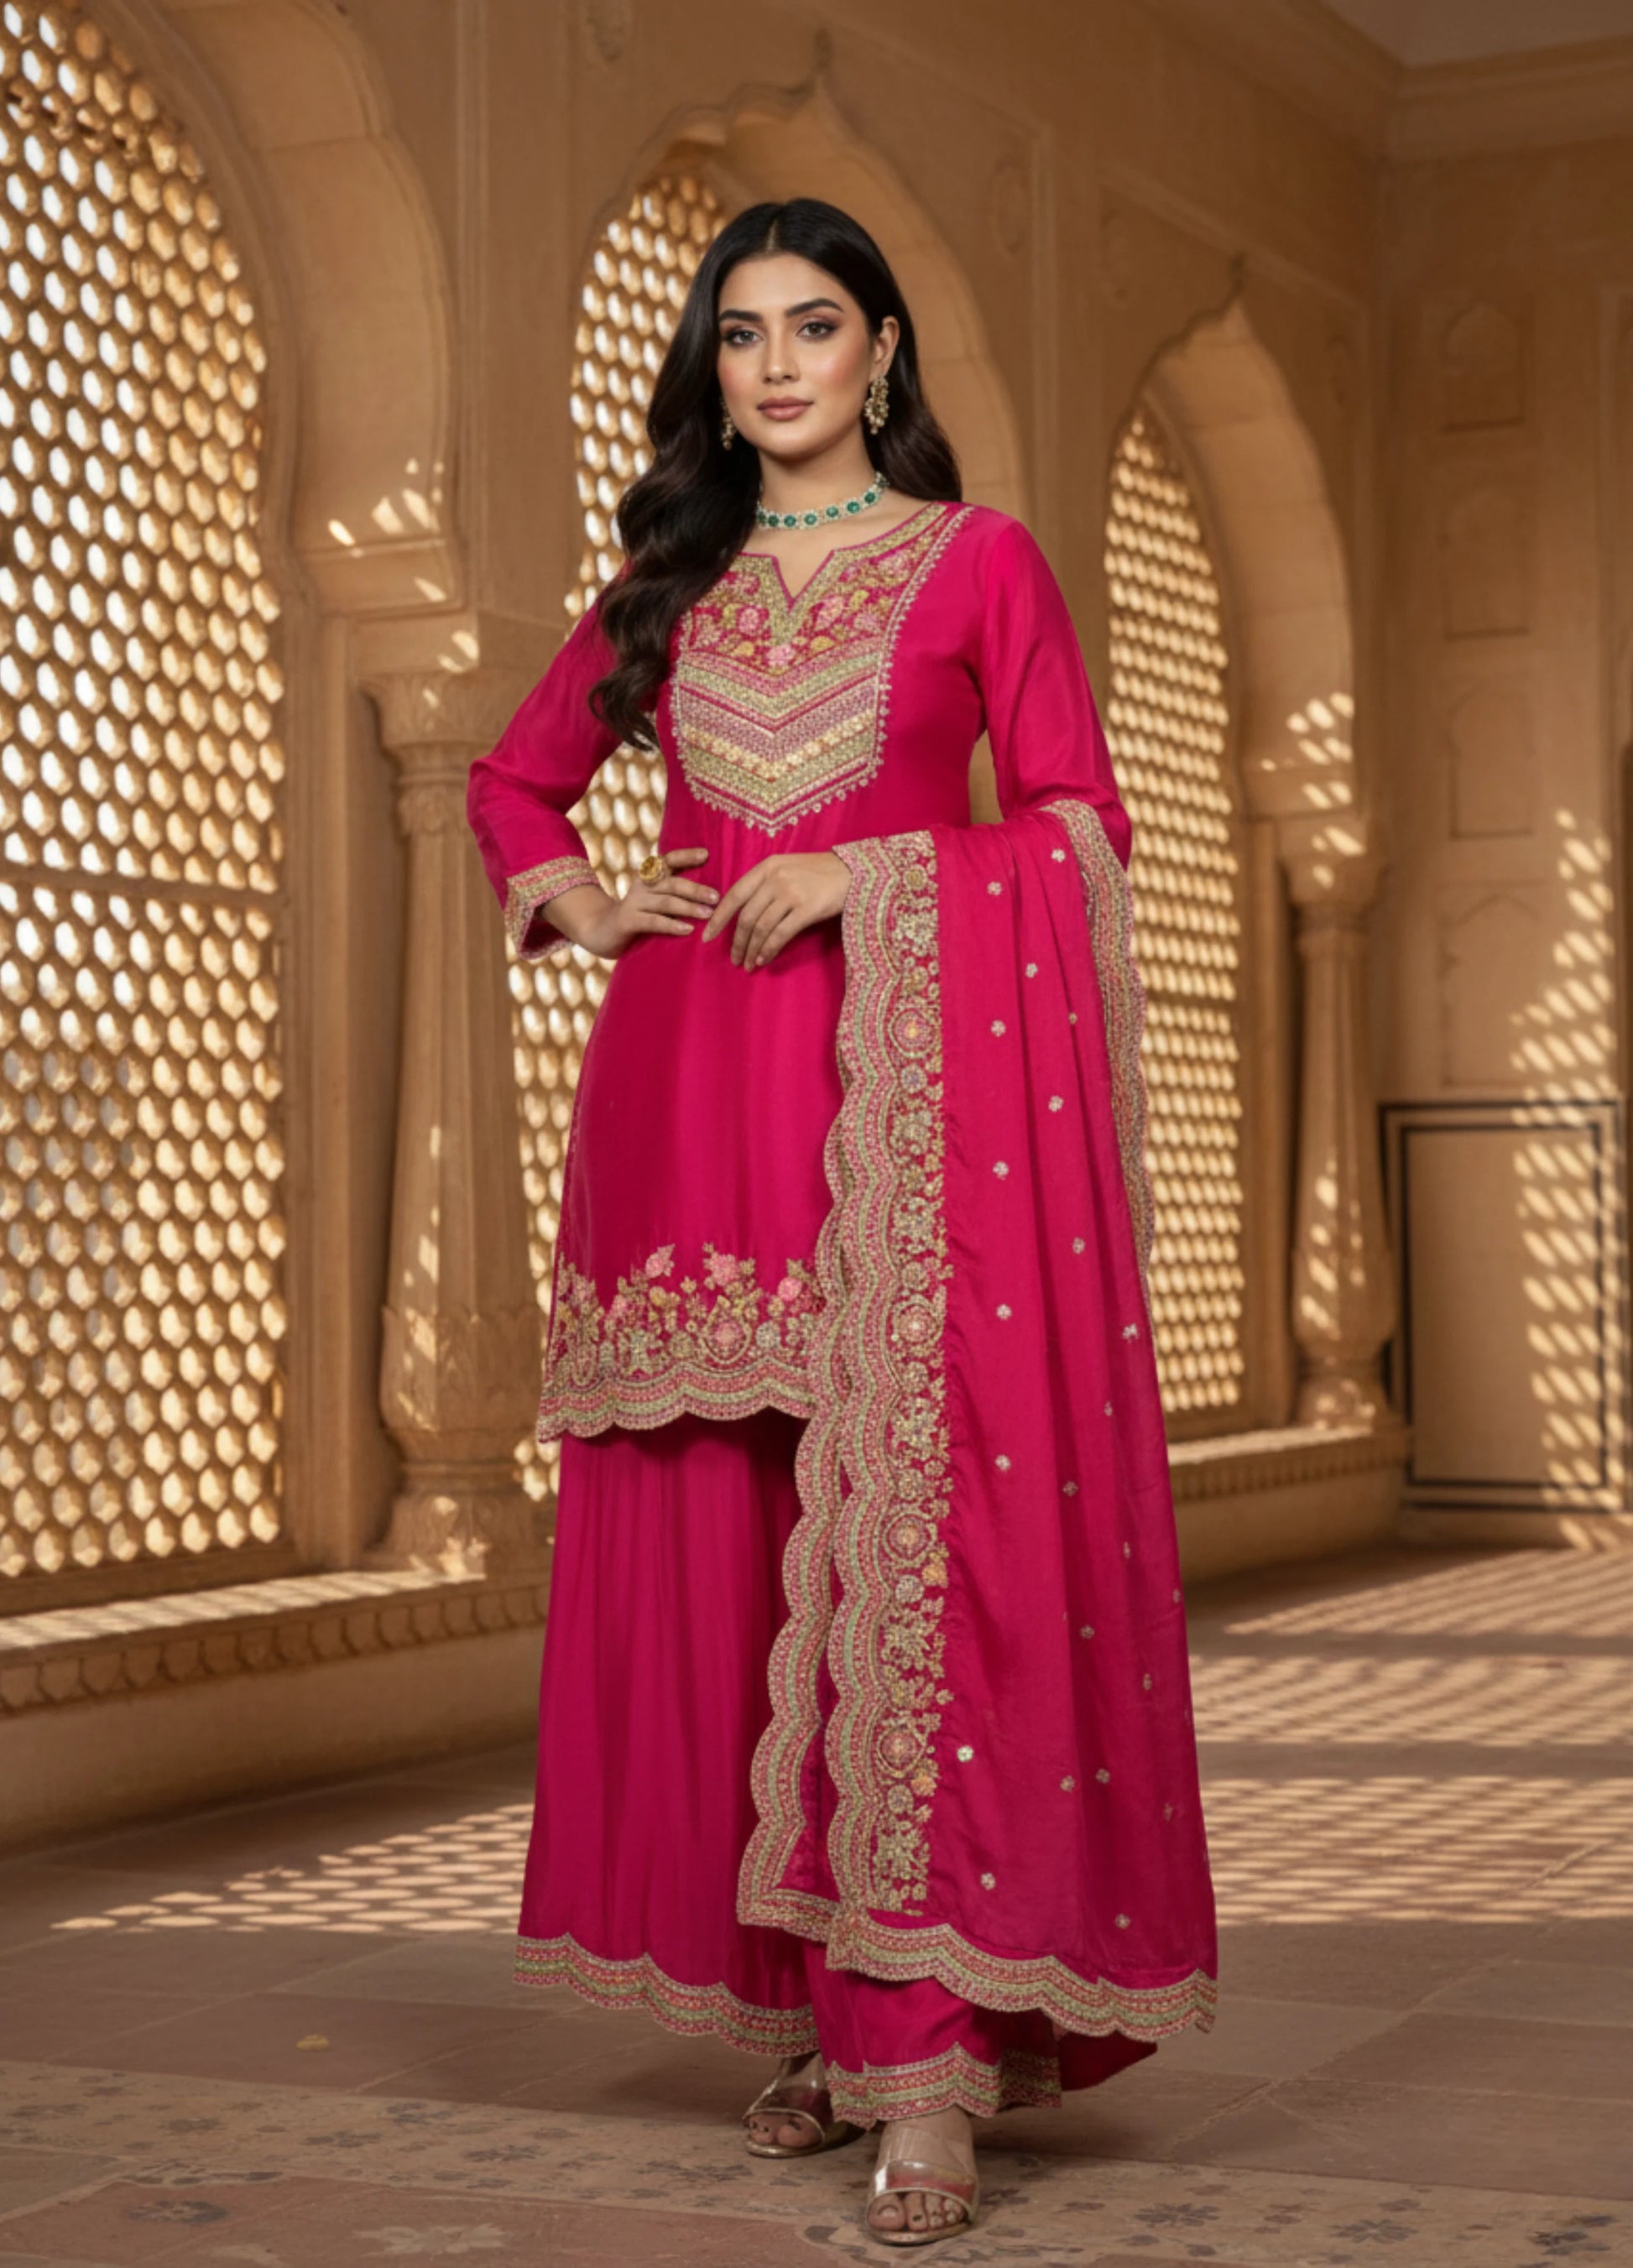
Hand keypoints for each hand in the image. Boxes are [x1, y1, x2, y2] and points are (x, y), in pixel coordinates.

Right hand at [561, 849, 717, 958]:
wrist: (601, 931)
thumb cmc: (637, 915)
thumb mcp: (653, 898)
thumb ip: (673, 892)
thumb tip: (709, 893)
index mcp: (649, 876)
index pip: (669, 860)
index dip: (687, 856)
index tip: (706, 854)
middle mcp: (641, 885)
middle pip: (672, 883)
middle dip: (696, 889)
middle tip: (716, 897)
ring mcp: (633, 902)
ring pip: (666, 902)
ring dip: (688, 907)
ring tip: (708, 914)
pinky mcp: (628, 921)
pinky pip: (653, 922)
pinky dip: (672, 925)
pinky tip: (687, 929)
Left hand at [699, 851, 850, 968]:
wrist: (854, 872)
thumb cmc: (821, 873)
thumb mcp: (788, 867)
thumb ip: (766, 883)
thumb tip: (744, 912)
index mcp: (767, 867)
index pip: (734, 895)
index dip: (719, 918)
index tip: (707, 936)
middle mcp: (775, 878)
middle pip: (746, 916)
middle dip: (737, 941)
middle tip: (734, 959)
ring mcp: (791, 893)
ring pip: (761, 928)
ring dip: (751, 950)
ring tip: (747, 964)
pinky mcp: (806, 909)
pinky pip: (780, 935)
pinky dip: (768, 950)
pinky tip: (763, 960)